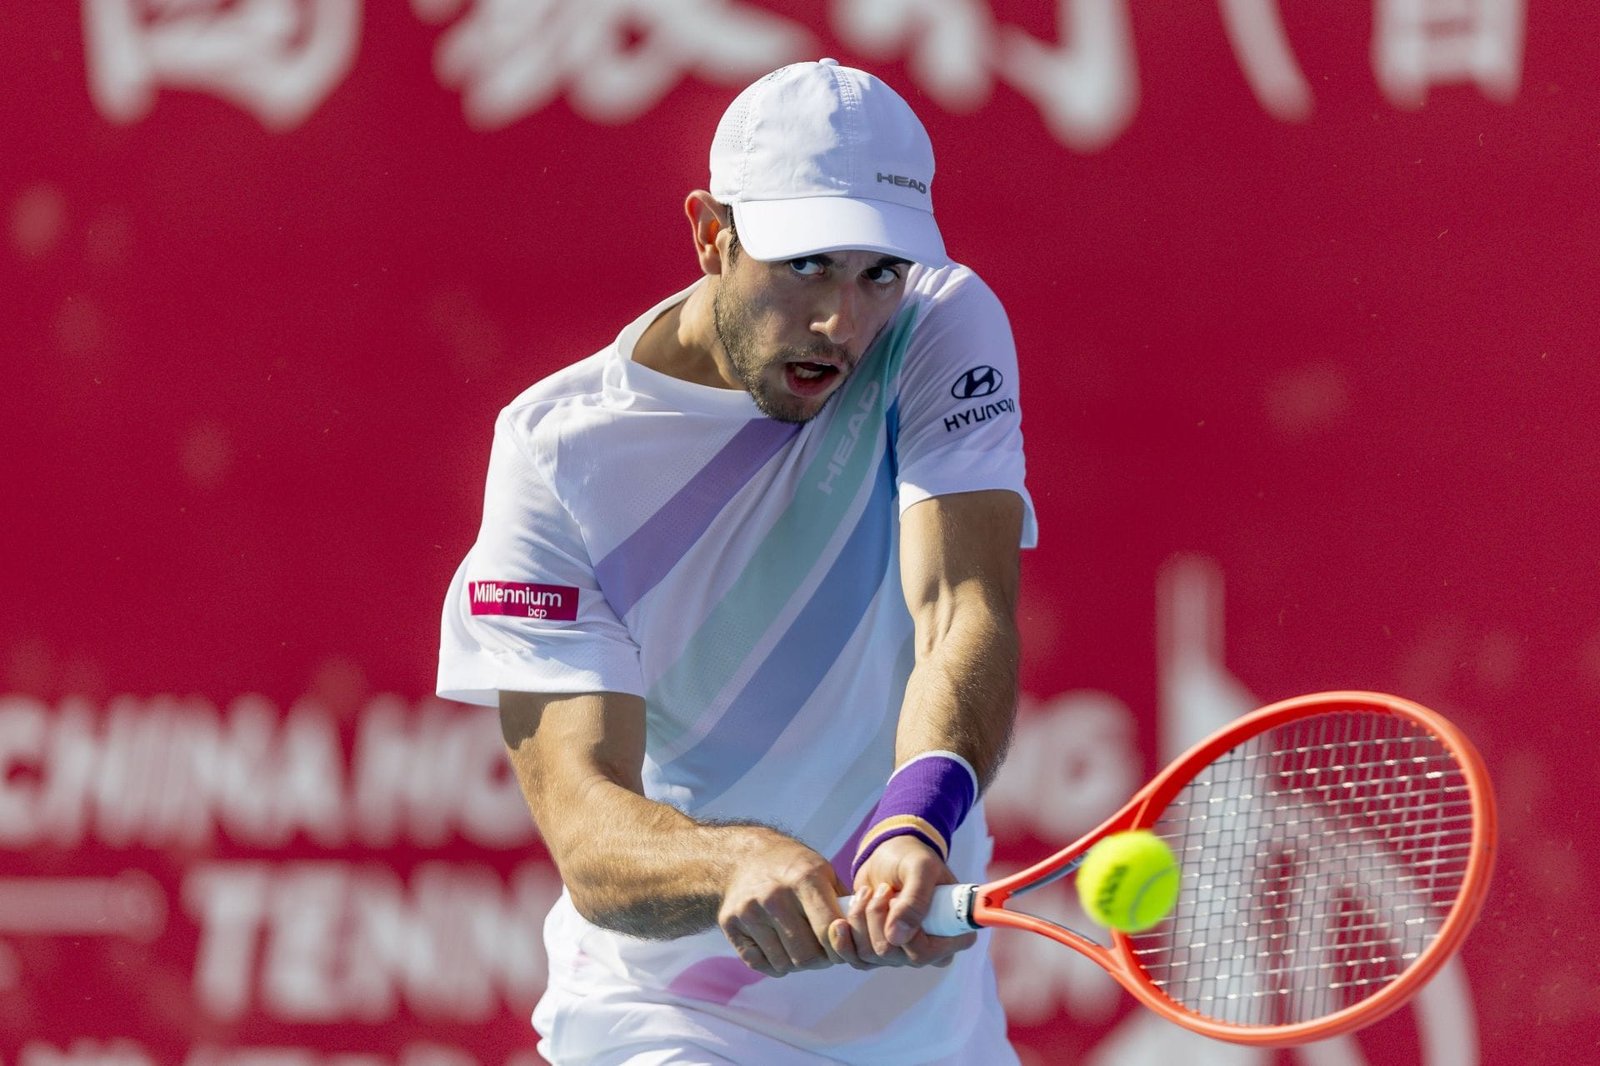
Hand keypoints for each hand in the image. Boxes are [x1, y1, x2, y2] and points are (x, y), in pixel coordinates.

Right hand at [717, 826, 859, 976]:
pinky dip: (773, 963)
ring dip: (797, 962)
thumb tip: (866, 937)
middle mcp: (775, 896)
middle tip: (822, 951)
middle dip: (820, 960)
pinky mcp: (730, 924)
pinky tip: (778, 945)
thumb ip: (844, 904)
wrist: (742, 857)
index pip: (830, 931)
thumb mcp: (823, 871)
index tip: (841, 942)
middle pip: (807, 956)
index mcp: (805, 879)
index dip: (841, 945)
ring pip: (784, 964)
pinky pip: (760, 964)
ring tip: (800, 944)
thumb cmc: (793, 868)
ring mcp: (749, 911)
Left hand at [838, 835, 976, 967]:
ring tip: (868, 893)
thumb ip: (914, 900)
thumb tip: (896, 937)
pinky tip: (845, 917)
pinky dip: (846, 938)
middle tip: (883, 890)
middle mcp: (930, 950)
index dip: (907, 932)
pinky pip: (857, 960)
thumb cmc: (912, 858)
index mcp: (953, 934)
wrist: (888, 856)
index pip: (928, 953)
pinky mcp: (878, 952)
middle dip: (879, 918)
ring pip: (872, 955)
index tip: (897, 899)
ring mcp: (903, 954)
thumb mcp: (920, 868)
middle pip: (895, 955)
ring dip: (862, 920)